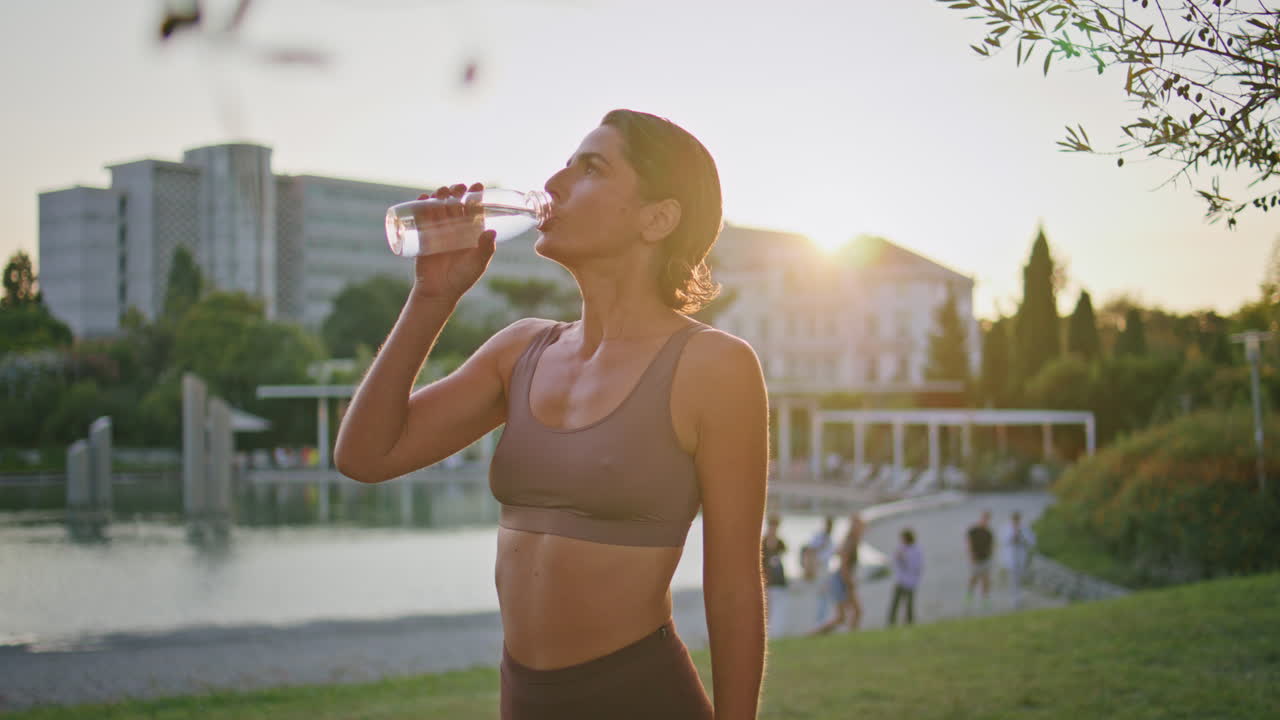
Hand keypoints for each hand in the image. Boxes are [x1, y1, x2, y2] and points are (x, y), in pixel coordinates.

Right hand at [411, 183, 497, 302]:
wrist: (438, 292)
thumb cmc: (462, 279)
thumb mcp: (477, 264)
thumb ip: (485, 249)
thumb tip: (492, 231)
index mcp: (472, 232)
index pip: (475, 209)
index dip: (476, 195)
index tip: (477, 186)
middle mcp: (456, 228)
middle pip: (456, 203)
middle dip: (457, 192)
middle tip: (458, 188)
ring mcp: (439, 230)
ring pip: (439, 206)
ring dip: (440, 195)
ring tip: (441, 192)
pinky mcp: (424, 235)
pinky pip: (422, 216)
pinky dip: (421, 205)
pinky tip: (422, 198)